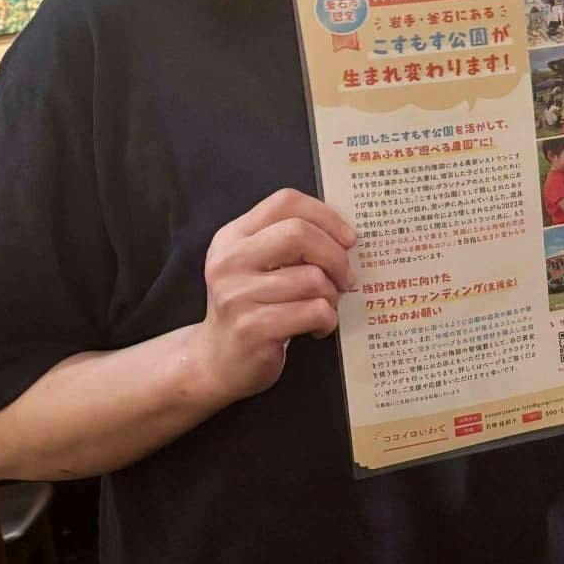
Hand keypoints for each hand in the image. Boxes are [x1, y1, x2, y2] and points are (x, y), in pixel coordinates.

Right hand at [189, 189, 355, 408]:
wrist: (216, 361)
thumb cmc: (251, 307)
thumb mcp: (257, 265)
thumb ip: (287, 242)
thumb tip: (345, 235)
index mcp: (233, 236)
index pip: (285, 202)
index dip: (325, 215)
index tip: (348, 239)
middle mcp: (229, 260)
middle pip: (299, 233)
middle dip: (336, 256)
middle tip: (345, 278)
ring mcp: (237, 295)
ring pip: (312, 278)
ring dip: (332, 295)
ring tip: (325, 306)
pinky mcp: (252, 328)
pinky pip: (313, 311)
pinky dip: (327, 320)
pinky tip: (318, 328)